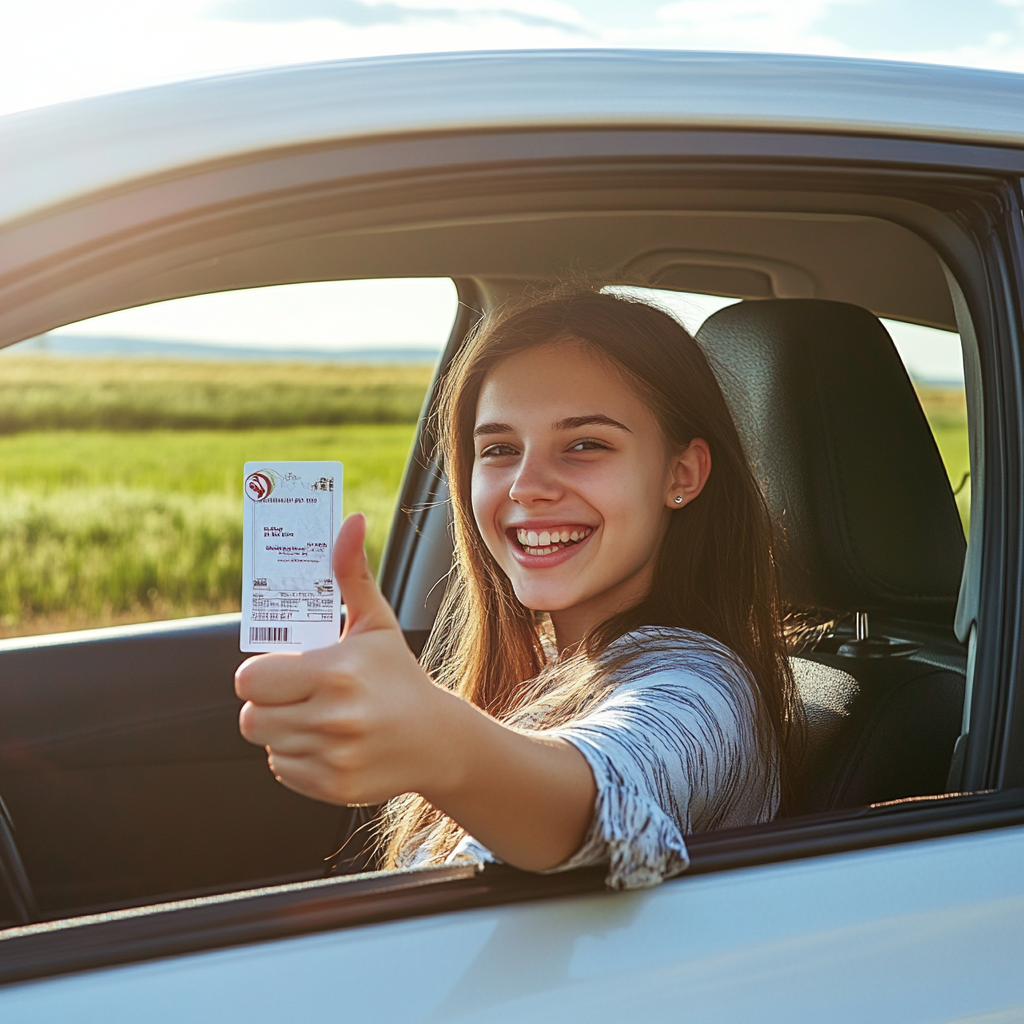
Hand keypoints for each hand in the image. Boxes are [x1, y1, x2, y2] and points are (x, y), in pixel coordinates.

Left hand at [236, 513, 596, 870]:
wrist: (438, 739)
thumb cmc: (398, 675)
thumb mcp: (375, 623)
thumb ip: (350, 573)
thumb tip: (348, 521)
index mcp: (335, 673)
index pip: (249, 681)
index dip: (259, 675)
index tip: (281, 670)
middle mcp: (333, 719)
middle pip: (250, 718)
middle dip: (266, 704)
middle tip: (294, 693)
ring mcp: (334, 758)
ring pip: (266, 744)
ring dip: (281, 729)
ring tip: (316, 715)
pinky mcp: (334, 788)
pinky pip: (283, 769)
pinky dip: (296, 757)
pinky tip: (327, 741)